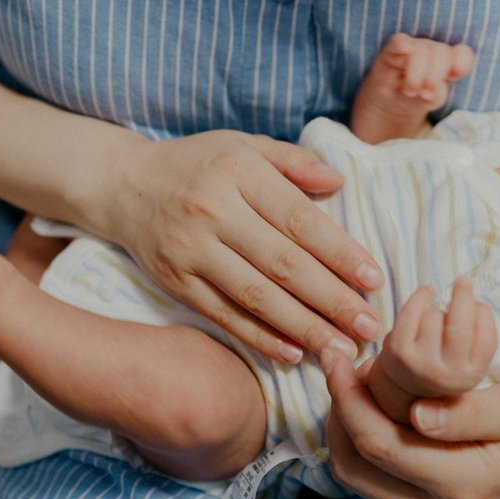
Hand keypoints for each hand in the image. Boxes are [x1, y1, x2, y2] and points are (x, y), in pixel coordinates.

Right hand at [104, 130, 383, 362]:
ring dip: (304, 327)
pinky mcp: (176, 282)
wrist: (124, 185)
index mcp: (239, 172)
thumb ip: (293, 161)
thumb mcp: (244, 145)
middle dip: (331, 300)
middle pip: (283, 264)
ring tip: (341, 348)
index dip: (340, 253)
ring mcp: (191, 251)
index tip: (374, 280)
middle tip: (369, 326)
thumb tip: (338, 182)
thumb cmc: (199, 164)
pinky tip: (294, 353)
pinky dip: (261, 338)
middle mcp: (213, 212)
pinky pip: (224, 316)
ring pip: (256, 296)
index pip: (299, 220)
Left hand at [325, 354, 499, 498]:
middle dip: (337, 414)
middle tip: (338, 362)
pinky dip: (369, 442)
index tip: (338, 352)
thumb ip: (469, 413)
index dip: (346, 398)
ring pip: (365, 480)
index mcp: (463, 482)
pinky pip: (385, 479)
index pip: (378, 443)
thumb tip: (416, 417)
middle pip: (358, 469)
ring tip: (354, 378)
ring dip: (349, 429)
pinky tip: (378, 402)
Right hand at [350, 34, 474, 143]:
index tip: (451, 78)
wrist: (392, 102)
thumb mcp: (433, 100)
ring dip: (417, 74)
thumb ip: (437, 93)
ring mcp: (413, 46)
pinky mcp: (392, 49)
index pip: (462, 55)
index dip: (460, 65)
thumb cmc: (418, 98)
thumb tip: (429, 90)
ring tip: (410, 91)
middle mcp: (433, 50)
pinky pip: (399, 41)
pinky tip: (402, 55)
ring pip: (421, 50)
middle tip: (425, 94)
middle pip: (442, 53)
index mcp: (449, 61)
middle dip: (435, 77)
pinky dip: (401, 46)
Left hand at [372, 280, 496, 398]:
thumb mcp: (468, 358)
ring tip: (434, 320)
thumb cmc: (444, 362)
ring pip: (435, 316)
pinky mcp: (398, 352)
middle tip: (463, 280)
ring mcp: (421, 365)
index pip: (487, 339)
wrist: (406, 386)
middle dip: (462, 297)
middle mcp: (447, 375)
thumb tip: (469, 297)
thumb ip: (477, 333)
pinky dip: (420, 296)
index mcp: (471, 375)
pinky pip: (411, 312)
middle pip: (459, 327)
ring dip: (437, 310)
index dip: (484, 315)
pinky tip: (426, 291)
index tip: (479, 303)